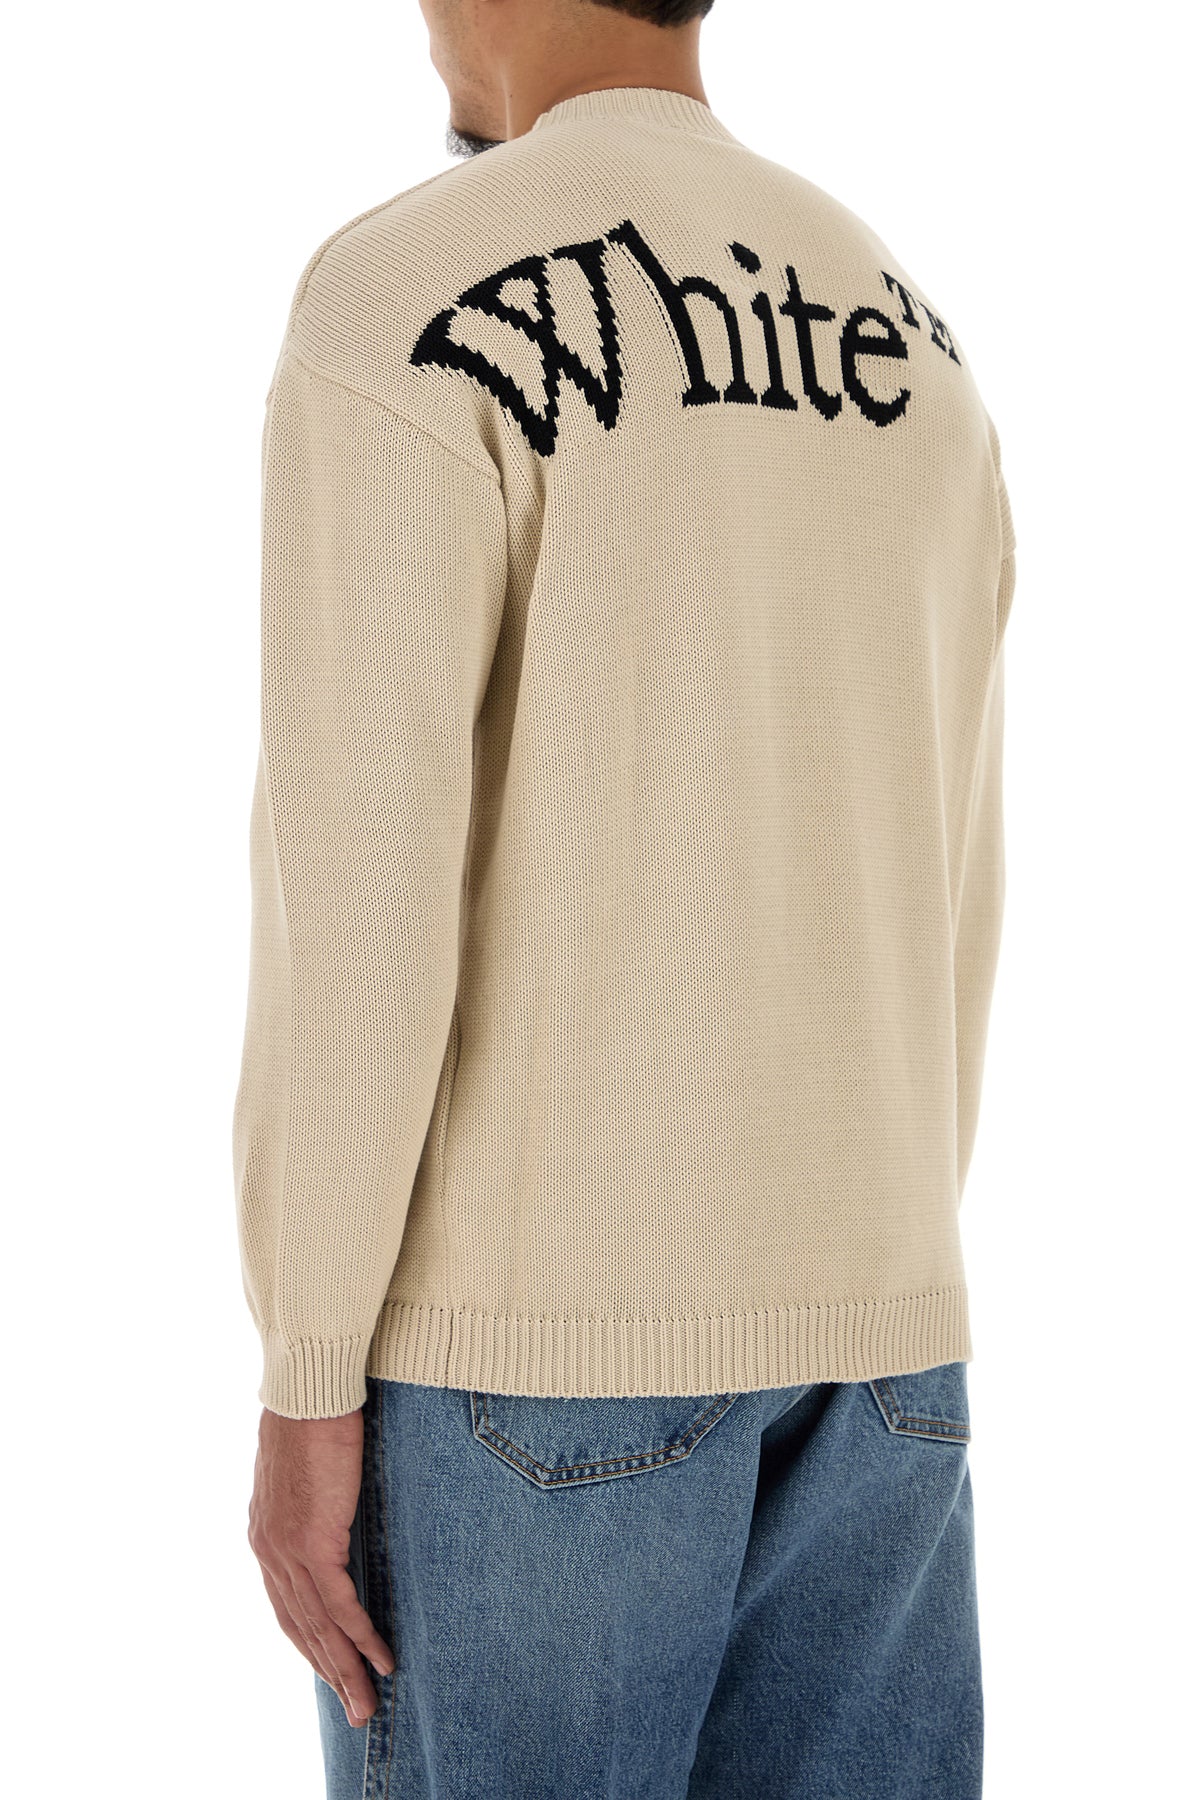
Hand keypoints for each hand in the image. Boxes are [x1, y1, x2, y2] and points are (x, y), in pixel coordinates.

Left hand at [247, 1404, 395, 1727]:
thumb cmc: (315, 1414)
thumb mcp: (310, 1470)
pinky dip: (360, 1637)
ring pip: (318, 1627)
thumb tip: (336, 1510)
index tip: (333, 1669)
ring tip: (367, 1703)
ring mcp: (287, 1550)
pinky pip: (339, 1605)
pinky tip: (381, 1659)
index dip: (311, 1641)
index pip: (287, 1604)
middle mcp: (268, 1550)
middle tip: (354, 1709)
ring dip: (345, 1670)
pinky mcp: (313, 1544)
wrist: (310, 1388)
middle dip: (327, 1672)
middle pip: (299, 1627)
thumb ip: (317, 1502)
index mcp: (265, 1535)